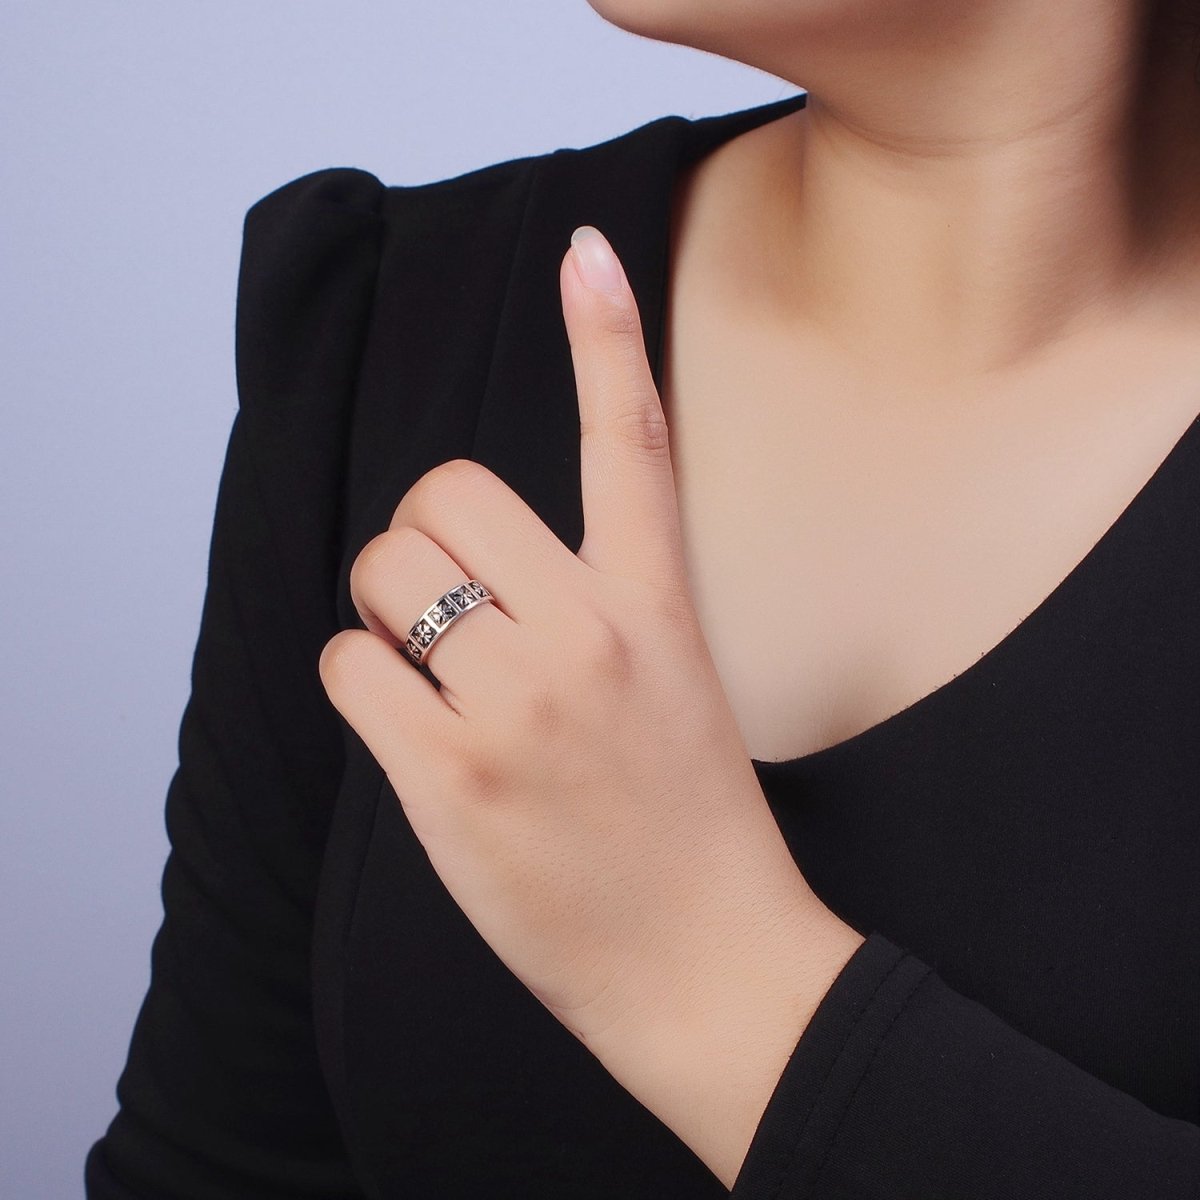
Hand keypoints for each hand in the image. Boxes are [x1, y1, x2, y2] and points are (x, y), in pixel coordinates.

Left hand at [318, 227, 861, 1174]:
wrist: (711, 968)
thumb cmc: (694, 832)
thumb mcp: (680, 688)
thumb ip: (600, 609)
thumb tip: (484, 557)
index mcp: (657, 608)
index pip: (633, 442)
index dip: (609, 337)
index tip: (584, 254)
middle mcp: (590, 638)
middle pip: (441, 492)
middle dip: (423, 540)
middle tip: (450, 607)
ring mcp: (518, 708)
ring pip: (382, 572)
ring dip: (385, 611)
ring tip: (432, 677)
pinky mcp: (452, 781)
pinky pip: (347, 666)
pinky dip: (360, 686)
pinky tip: (409, 734)